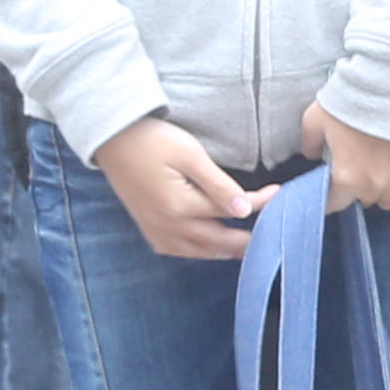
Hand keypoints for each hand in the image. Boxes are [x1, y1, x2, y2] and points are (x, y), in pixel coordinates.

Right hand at [93, 119, 257, 259]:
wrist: (111, 137)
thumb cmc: (152, 140)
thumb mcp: (190, 155)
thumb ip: (218, 184)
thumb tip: (244, 209)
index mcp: (180, 206)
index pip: (231, 212)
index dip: (259, 204)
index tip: (278, 193)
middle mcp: (166, 225)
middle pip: (216, 241)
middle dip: (246, 241)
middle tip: (271, 238)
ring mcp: (153, 228)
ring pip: (196, 251)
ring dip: (222, 251)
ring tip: (247, 248)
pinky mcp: (146, 225)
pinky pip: (174, 249)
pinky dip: (195, 251)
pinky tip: (207, 247)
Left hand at [300, 99, 389, 211]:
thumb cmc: (351, 105)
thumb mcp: (315, 120)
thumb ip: (310, 143)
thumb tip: (313, 156)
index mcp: (346, 177)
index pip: (335, 204)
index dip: (331, 198)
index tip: (331, 189)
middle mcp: (373, 185)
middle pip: (364, 201)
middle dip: (358, 190)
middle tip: (357, 172)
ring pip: (389, 201)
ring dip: (383, 191)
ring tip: (381, 174)